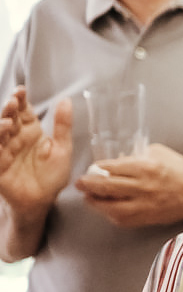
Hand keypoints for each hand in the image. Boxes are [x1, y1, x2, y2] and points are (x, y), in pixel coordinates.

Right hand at [0, 87, 72, 213]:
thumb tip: (67, 100)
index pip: (23, 112)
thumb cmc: (52, 175)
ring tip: (8, 121)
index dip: (20, 100)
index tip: (21, 90)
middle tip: (14, 100)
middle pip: (8, 119)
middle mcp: (15, 139)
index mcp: (30, 132)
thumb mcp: (62, 148)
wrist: (44, 201)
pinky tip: (1, 136)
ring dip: (0, 126)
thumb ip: (63, 125)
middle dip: (9, 109)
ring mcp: (4, 152)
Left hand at [75, 143, 182, 227]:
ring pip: (110, 207)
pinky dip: (110, 214)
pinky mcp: (146, 218)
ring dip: (95, 203)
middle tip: (80, 183)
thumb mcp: (160, 152)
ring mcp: (144, 205)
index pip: (112, 167)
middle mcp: (143, 187)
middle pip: (106, 186)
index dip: (97, 168)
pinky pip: (121, 219)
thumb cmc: (181, 170)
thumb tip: (119, 158)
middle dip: (88, 185)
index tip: (92, 168)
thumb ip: (138, 154)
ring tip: (89, 198)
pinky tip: (106, 209)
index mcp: (146, 167)